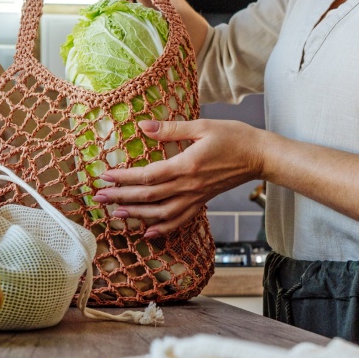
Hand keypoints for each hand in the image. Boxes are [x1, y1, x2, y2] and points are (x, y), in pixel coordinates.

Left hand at [92, 119, 266, 238]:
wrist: (259, 156)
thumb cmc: (233, 137)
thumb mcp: (202, 126)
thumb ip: (171, 129)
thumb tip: (143, 126)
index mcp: (187, 165)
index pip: (148, 175)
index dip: (125, 178)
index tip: (106, 177)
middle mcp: (189, 186)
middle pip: (149, 197)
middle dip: (122, 198)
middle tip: (99, 199)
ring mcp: (196, 197)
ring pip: (161, 214)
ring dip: (137, 215)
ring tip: (116, 214)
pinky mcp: (202, 202)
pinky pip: (180, 220)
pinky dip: (163, 229)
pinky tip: (148, 231)